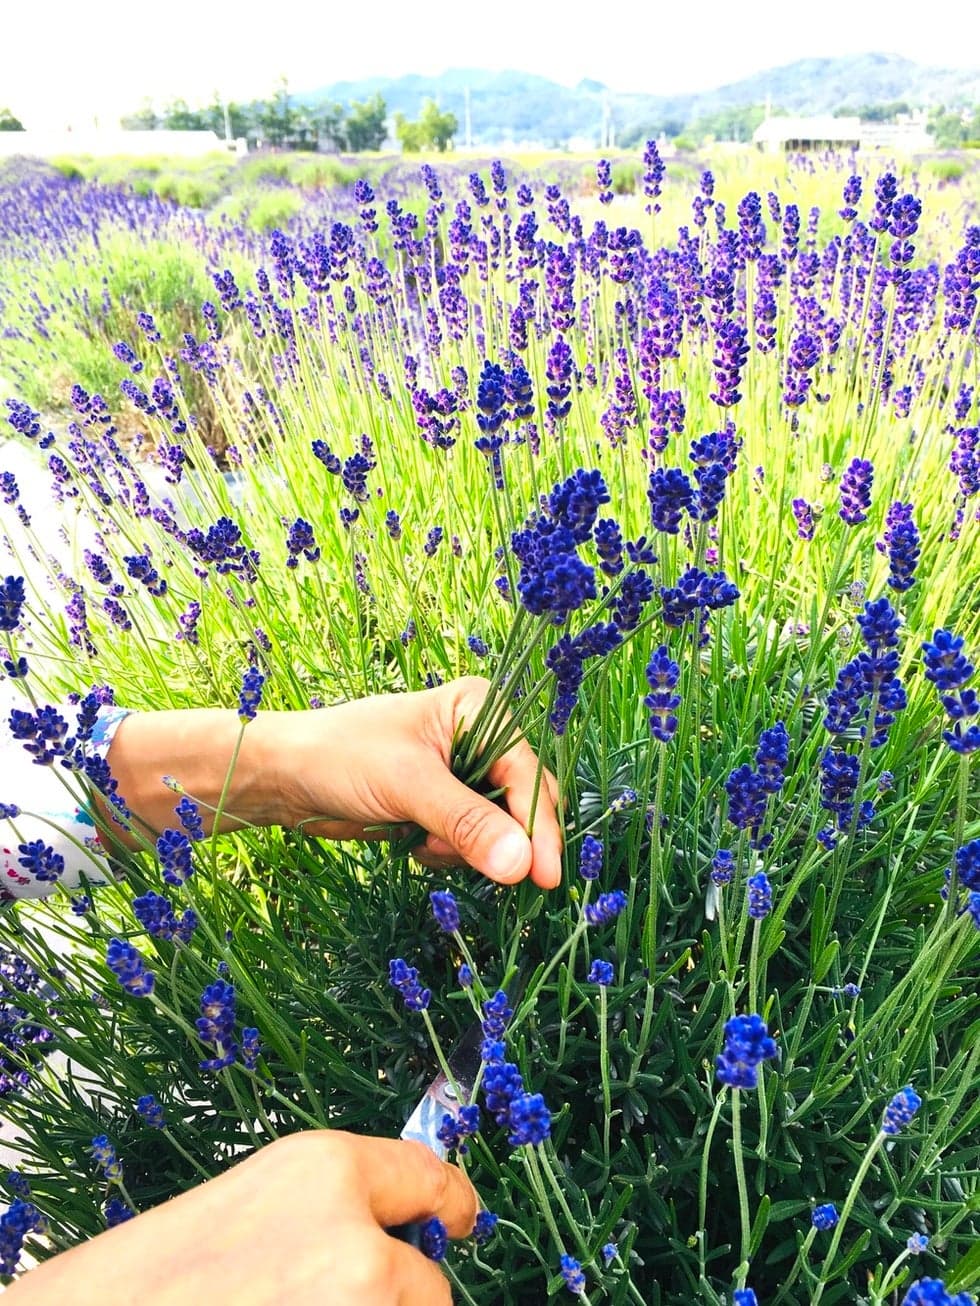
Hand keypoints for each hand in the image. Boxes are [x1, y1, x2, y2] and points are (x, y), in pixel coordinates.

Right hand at [7, 1132, 476, 1305]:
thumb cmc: (147, 1278)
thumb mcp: (249, 1210)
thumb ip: (327, 1213)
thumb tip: (396, 1242)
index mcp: (321, 1169)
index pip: (428, 1178)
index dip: (455, 1202)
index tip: (466, 1218)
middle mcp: (352, 1241)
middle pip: (428, 1285)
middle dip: (397, 1299)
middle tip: (317, 1298)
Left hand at [264, 676, 562, 888]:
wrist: (284, 776)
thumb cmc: (341, 757)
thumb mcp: (408, 785)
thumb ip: (467, 823)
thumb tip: (521, 864)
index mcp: (479, 708)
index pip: (528, 774)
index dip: (538, 826)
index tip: (544, 875)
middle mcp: (478, 736)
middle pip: (522, 802)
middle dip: (501, 839)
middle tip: (484, 870)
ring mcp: (461, 773)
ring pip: (498, 829)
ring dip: (468, 849)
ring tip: (425, 843)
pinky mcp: (441, 805)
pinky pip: (470, 841)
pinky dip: (449, 853)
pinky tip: (415, 845)